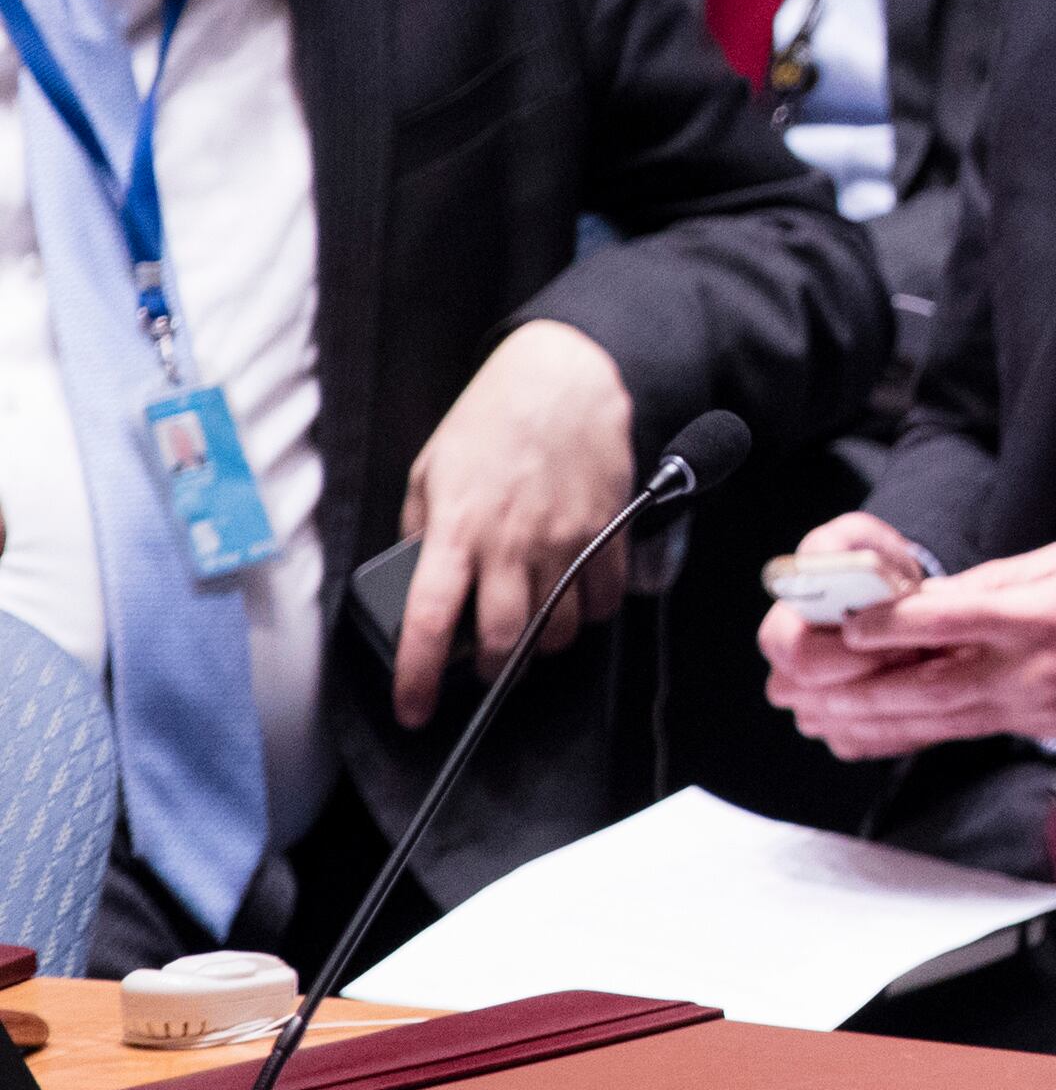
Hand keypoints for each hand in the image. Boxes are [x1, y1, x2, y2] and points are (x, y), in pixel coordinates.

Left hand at [390, 321, 637, 724]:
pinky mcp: (608, 531)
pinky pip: (605, 598)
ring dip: (542, 644)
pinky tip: (576, 602)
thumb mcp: (431, 468)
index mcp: (456, 529)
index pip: (427, 620)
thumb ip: (422, 527)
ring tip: (532, 631)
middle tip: (486, 667)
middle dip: (491, 670)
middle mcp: (510, 543)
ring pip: (558, 629)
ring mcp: (565, 540)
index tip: (413, 711)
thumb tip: (421, 571)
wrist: (567, 378)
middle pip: (502, 640)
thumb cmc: (492, 417)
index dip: (416, 677)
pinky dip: (591, 613)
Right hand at [755, 511, 943, 749]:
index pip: (800, 659)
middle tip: (920, 655)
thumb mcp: (855, 539)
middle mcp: (787, 675)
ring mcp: (811, 708)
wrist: (897, 600)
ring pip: (844, 726)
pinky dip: (899, 723)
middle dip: (877, 680)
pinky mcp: (841, 732)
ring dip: (890, 702)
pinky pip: (865, 743)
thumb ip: (837, 545)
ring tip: (922, 668)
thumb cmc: (871, 566)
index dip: (853, 652)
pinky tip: (921, 693)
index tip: (900, 636)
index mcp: (783, 630)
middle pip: (816, 701)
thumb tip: (823, 563)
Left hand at [770, 540, 1055, 760]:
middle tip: (807, 692)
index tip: (852, 624)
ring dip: (874, 722)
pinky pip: (963, 733)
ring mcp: (1038, 707)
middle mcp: (1036, 667)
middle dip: (860, 693)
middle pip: (933, 686)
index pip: (957, 619)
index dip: (897, 624)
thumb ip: (996, 581)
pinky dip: (911, 735)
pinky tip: (874, 734)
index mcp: (1043, 614)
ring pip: (940, 720)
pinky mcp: (1042, 729)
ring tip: (821, 719)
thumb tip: (930, 597)